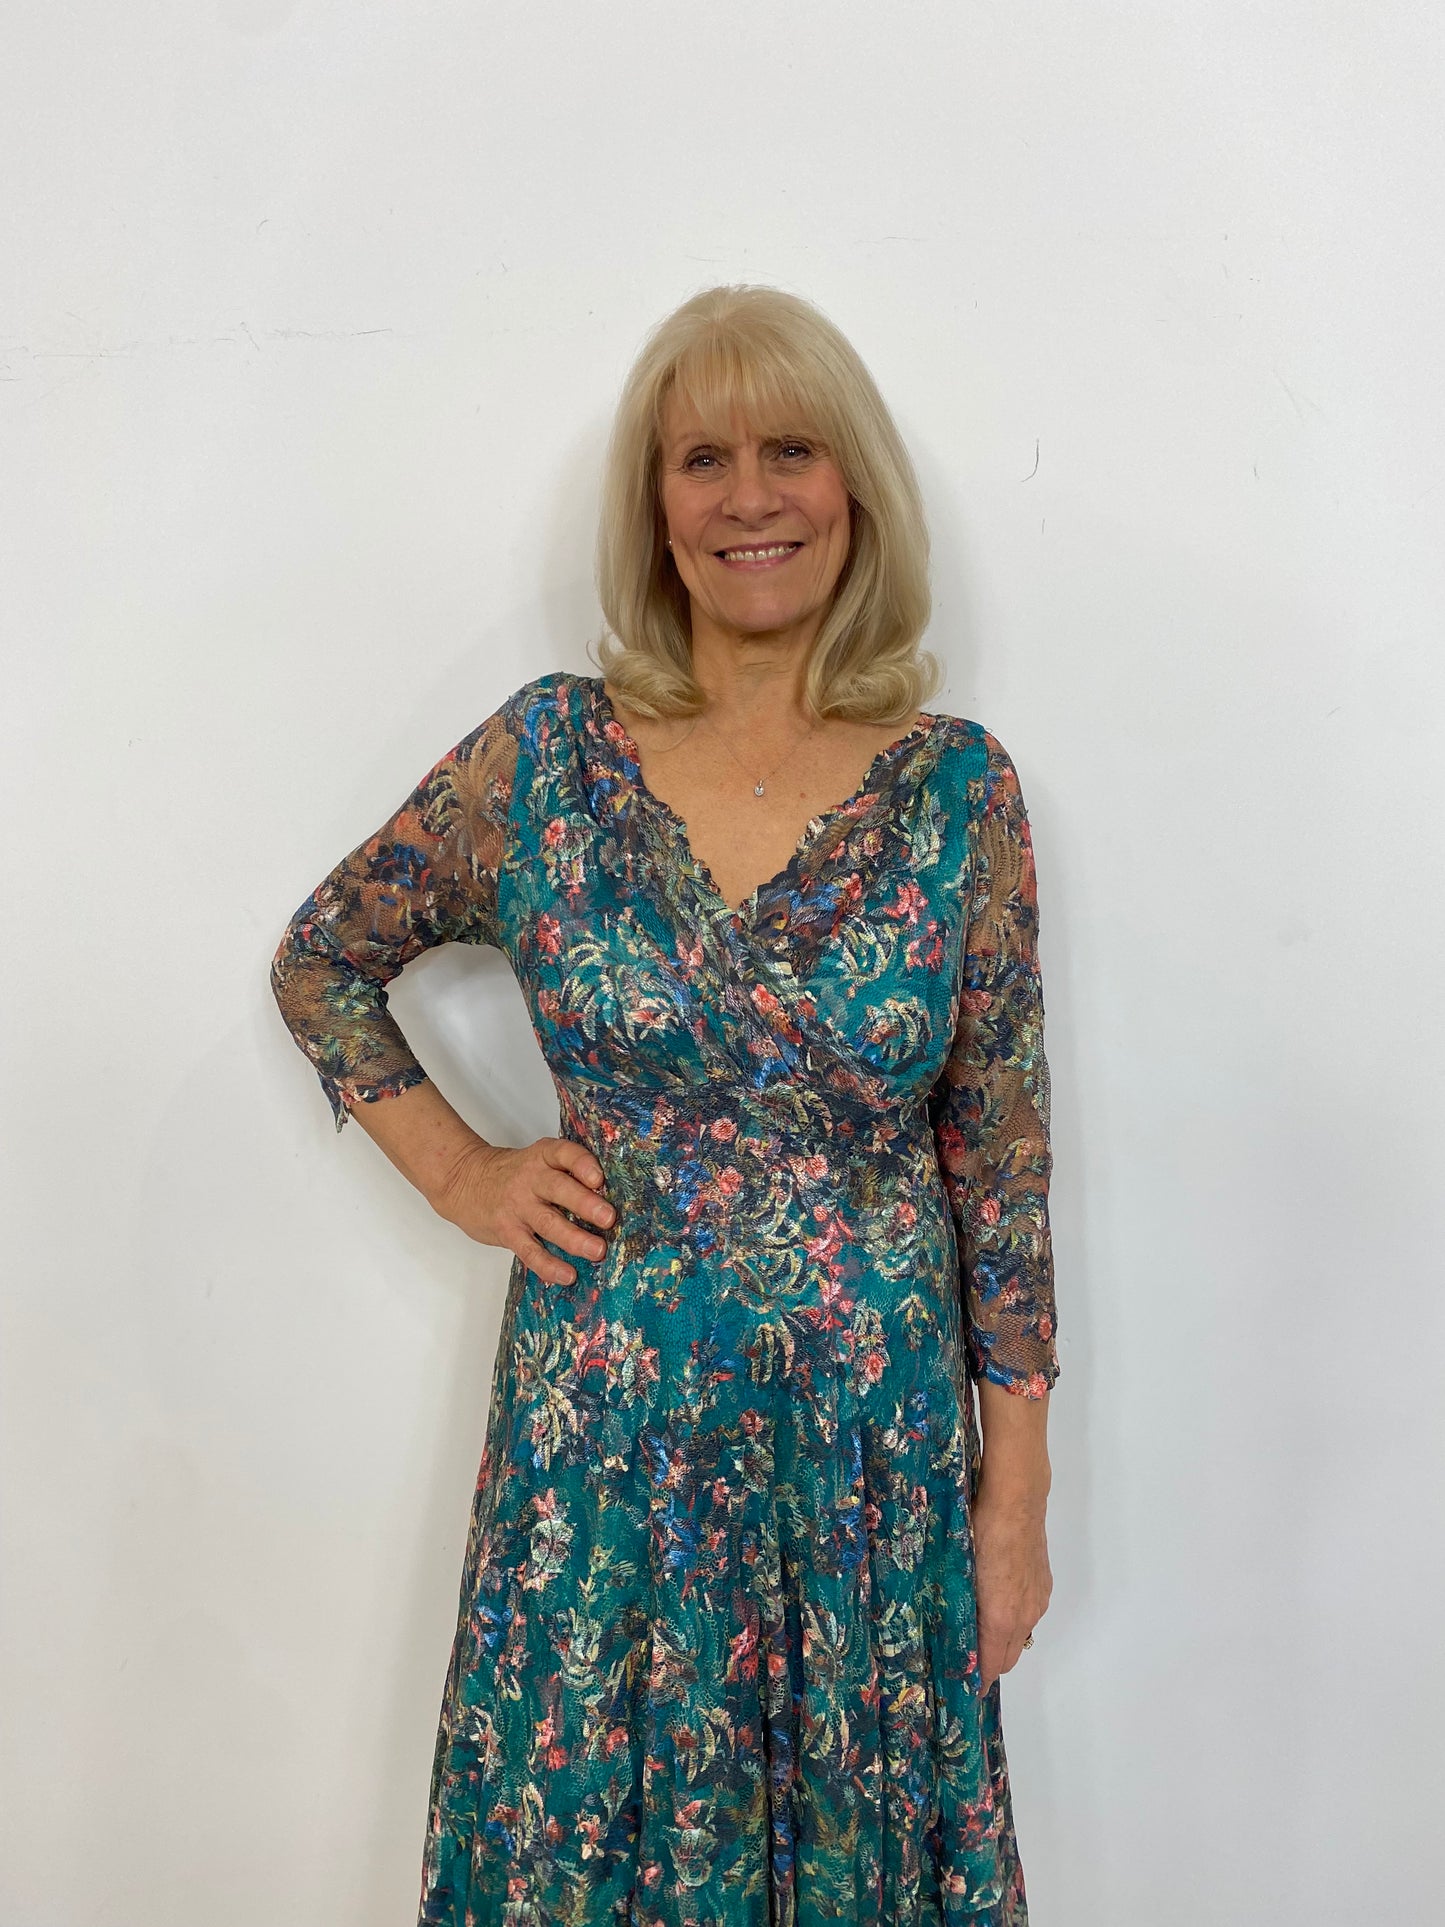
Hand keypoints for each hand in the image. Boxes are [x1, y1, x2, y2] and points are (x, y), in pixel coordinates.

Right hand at [433, 1136, 615, 1285]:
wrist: (463, 1180)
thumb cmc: (511, 1174)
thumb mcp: (535, 1161)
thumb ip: (564, 1175)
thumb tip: (609, 1201)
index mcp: (542, 1157)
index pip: (564, 1154)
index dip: (582, 1164)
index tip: (599, 1178)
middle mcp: (531, 1179)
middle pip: (560, 1189)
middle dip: (586, 1204)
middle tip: (609, 1218)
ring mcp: (518, 1206)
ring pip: (548, 1222)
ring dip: (575, 1238)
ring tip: (597, 1250)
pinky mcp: (507, 1231)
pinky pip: (529, 1250)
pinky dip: (548, 1265)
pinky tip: (566, 1275)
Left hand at [972, 1491, 1052, 1691]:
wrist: (1016, 1502)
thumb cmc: (980, 1533)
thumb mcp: (961, 1573)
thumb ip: (960, 1607)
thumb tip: (951, 1630)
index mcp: (1001, 1619)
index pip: (991, 1665)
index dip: (977, 1681)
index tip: (964, 1689)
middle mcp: (1025, 1616)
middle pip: (1008, 1658)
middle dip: (989, 1665)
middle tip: (966, 1662)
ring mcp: (1038, 1601)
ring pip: (1020, 1636)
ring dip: (1002, 1641)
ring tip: (979, 1631)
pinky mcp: (1044, 1586)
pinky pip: (1028, 1616)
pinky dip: (1014, 1620)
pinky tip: (998, 1601)